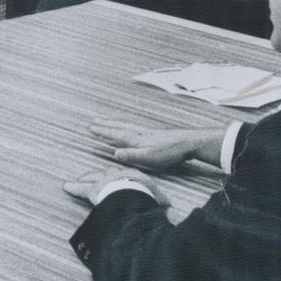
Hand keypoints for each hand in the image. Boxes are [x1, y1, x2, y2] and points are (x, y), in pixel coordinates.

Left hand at [63, 168, 162, 205]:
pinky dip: (74, 187)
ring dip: (84, 180)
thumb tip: (169, 206)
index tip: (115, 181)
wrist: (133, 196)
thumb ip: (161, 201)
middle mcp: (117, 174)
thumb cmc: (147, 196)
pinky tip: (67, 186)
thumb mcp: (158, 198)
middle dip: (99, 176)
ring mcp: (104, 180)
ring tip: (75, 181)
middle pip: (105, 173)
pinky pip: (81, 188)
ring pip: (92, 178)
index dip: (118, 178)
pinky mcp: (94, 190)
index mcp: (133, 175)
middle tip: (92, 179)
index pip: (124, 175)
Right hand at [89, 120, 224, 172]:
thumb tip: (114, 154)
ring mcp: (148, 131)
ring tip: (107, 121)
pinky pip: (134, 126)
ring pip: (127, 125)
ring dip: (115, 123)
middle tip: (94, 122)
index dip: (103, 132)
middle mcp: (140, 132)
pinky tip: (130, 127)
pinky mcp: (155, 133)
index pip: (115, 134)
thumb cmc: (169, 152)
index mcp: (136, 139)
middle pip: (119, 127)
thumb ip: (130, 156)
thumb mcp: (148, 158)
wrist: (189, 142)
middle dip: (106, 125)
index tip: (91, 128)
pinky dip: (126, 124)